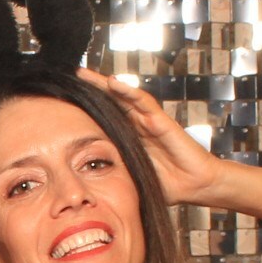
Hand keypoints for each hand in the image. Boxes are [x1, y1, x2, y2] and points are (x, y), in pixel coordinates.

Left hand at [77, 68, 231, 209]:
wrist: (195, 186)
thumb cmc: (168, 185)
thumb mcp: (132, 179)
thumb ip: (115, 177)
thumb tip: (86, 189)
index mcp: (130, 138)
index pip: (106, 117)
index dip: (88, 108)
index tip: (66, 100)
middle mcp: (138, 125)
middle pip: (112, 102)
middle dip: (92, 89)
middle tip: (72, 77)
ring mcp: (149, 121)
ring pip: (124, 96)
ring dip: (104, 84)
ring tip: (84, 73)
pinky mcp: (162, 121)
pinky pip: (143, 102)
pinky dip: (128, 91)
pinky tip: (113, 82)